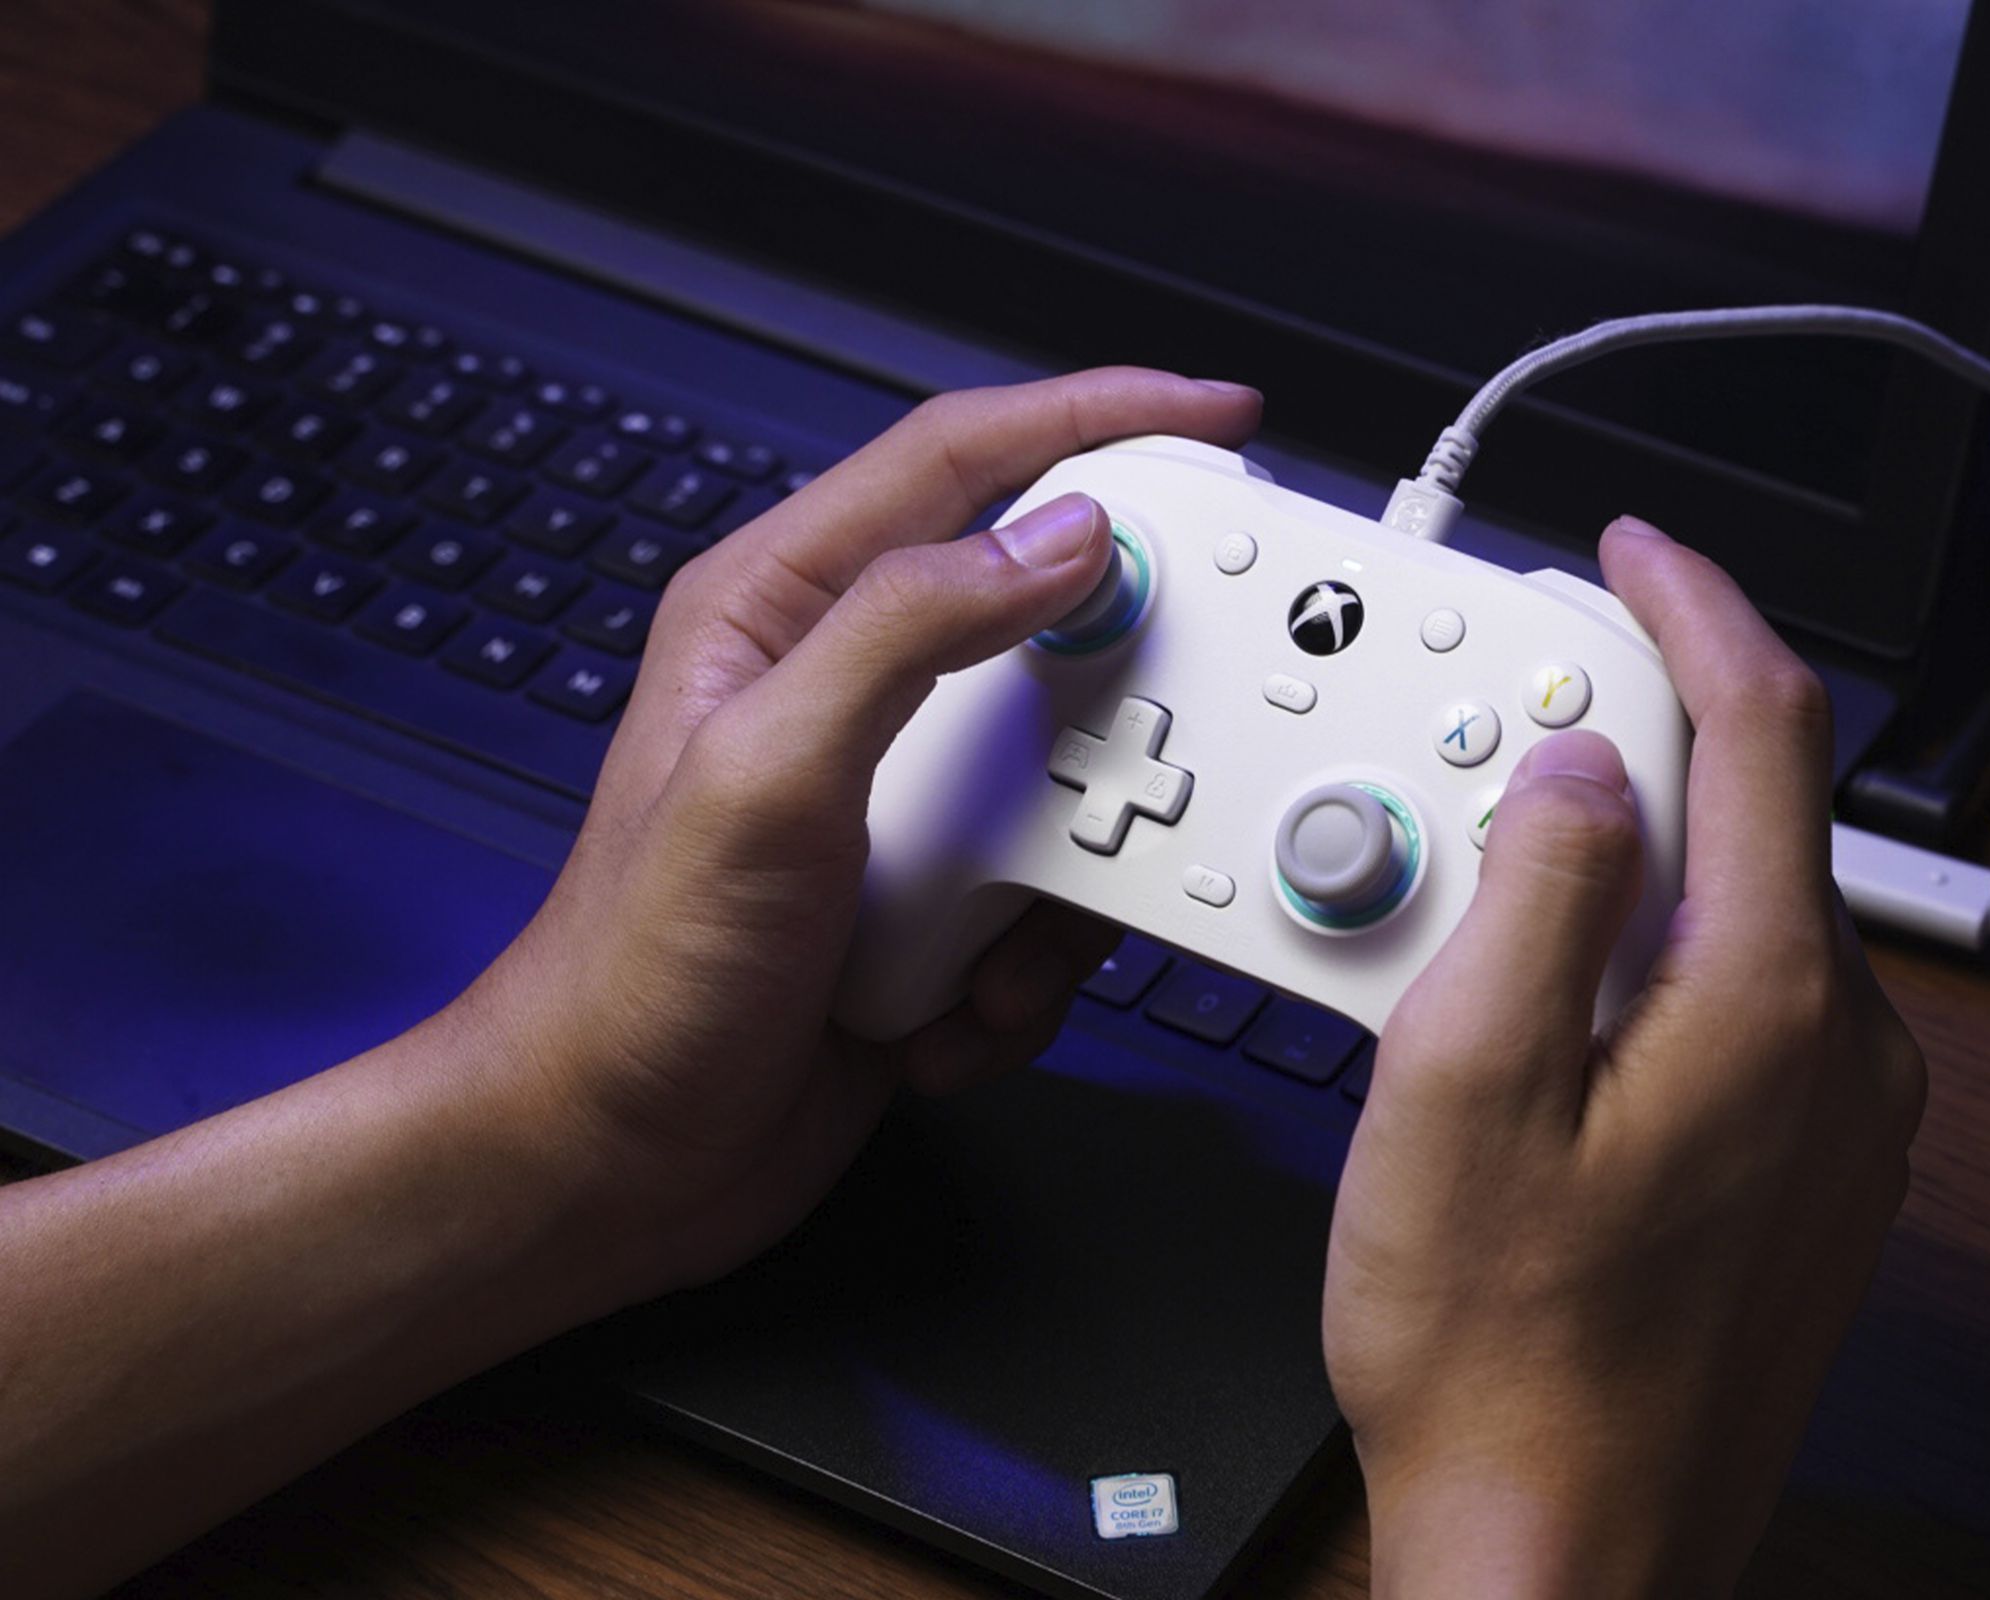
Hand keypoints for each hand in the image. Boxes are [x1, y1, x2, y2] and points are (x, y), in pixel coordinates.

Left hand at [462, 368, 1262, 1296]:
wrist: (615, 1164)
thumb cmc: (636, 975)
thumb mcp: (768, 777)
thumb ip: (910, 631)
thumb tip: (1058, 542)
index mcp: (782, 611)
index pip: (960, 458)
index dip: (1095, 419)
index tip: (1210, 417)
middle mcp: (849, 692)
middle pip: (1047, 623)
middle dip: (1116, 700)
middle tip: (1156, 737)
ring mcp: (903, 804)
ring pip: (1073, 778)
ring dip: (1064, 874)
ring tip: (985, 938)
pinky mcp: (940, 901)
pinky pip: (1055, 898)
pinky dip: (1028, 967)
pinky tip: (940, 1007)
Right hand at [1324, 517, 1926, 1596]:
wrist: (1561, 1542)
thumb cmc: (1500, 1349)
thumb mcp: (1462, 1088)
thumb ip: (1533, 893)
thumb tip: (1583, 766)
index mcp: (1770, 999)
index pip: (1767, 727)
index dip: (1695, 606)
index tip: (1635, 551)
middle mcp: (1841, 1052)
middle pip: (1756, 817)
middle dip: (1632, 744)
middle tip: (1502, 741)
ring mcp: (1838, 1125)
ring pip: (1743, 915)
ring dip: (1631, 865)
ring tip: (1486, 904)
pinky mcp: (1806, 1179)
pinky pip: (1743, 1008)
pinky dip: (1654, 960)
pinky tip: (1547, 1017)